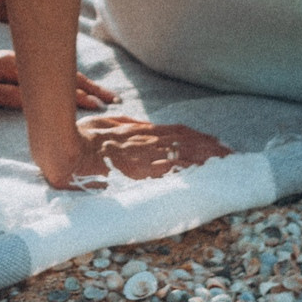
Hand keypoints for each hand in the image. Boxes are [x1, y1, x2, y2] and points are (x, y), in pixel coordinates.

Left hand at [0, 49, 113, 111]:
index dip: (81, 94)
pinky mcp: (12, 68)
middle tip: (113, 100)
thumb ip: (9, 97)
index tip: (102, 106)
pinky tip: (72, 89)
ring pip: (56, 73)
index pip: (56, 83)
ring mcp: (18, 63)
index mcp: (16, 67)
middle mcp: (22, 62)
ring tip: (101, 95)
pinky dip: (64, 82)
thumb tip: (41, 104)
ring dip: (80, 84)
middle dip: (89, 87)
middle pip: (62, 74)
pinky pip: (46, 74)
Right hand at [42, 115, 227, 190]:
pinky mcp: (146, 173)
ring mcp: (148, 157)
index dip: (199, 137)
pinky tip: (208, 177)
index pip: (178, 132)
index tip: (215, 142)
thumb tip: (140, 125)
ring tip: (228, 166)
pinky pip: (176, 172)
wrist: (69, 155)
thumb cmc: (82, 140)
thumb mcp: (104, 124)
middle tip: (232, 156)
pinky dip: (195, 173)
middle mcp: (149, 142)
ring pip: (187, 155)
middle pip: (189, 143)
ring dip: (209, 160)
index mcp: (140, 132)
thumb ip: (123, 124)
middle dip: (212, 149)